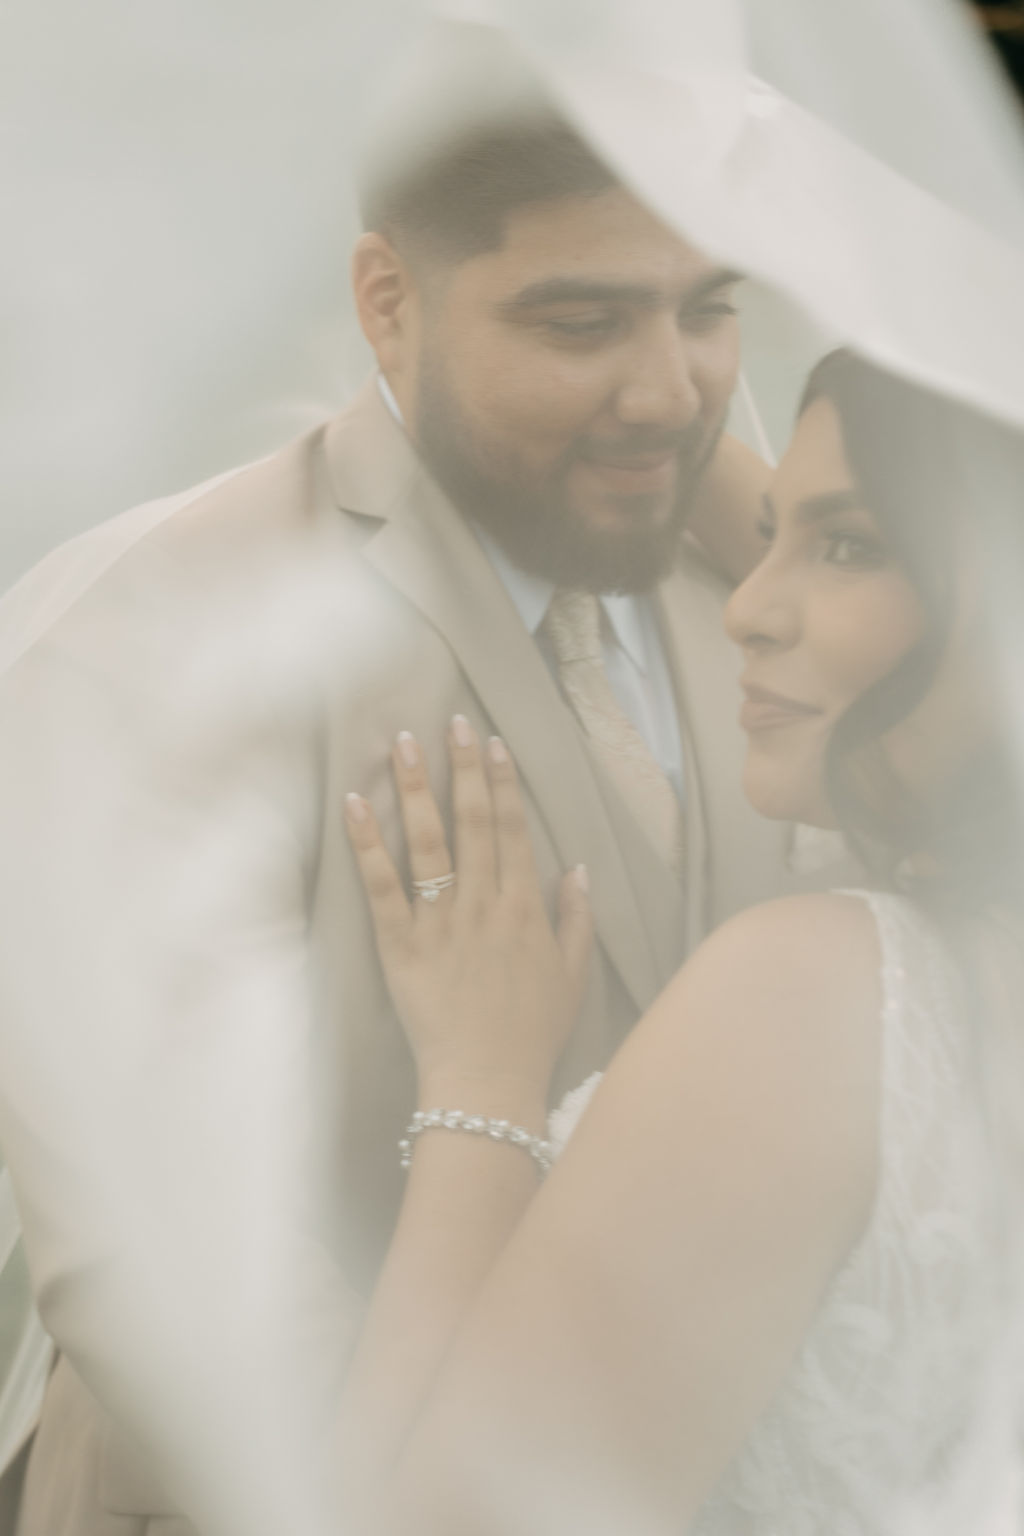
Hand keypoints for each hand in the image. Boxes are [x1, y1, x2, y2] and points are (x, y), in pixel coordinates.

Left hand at [345, 718, 590, 1102]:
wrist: (487, 1082)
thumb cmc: (532, 1033)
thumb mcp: (573, 976)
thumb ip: (577, 919)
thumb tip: (578, 869)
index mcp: (525, 908)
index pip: (514, 831)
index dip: (503, 783)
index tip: (492, 744)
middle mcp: (483, 905)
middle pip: (474, 823)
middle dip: (462, 768)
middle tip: (452, 722)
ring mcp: (440, 923)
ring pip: (428, 843)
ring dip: (416, 789)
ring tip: (404, 744)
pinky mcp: (401, 946)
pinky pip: (382, 887)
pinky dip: (367, 844)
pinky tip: (354, 804)